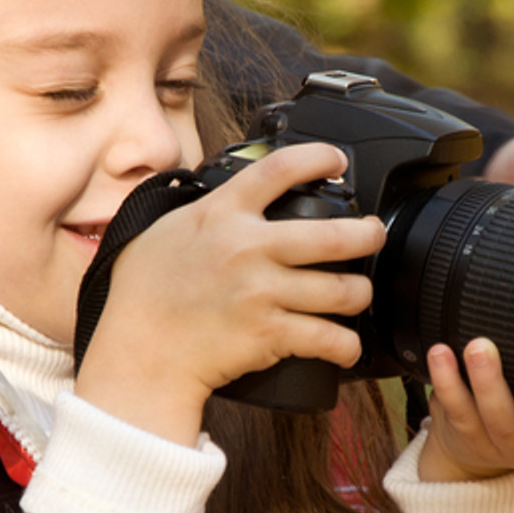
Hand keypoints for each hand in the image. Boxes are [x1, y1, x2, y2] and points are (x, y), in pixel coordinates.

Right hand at [74, 143, 386, 444]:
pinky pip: (329, 339)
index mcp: (222, 214)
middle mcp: (248, 248)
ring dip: (360, 294)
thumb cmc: (142, 297)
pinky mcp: (270, 335)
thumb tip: (219, 196)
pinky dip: (346, 346)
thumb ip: (200, 212)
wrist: (139, 355)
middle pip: (334, 235)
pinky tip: (347, 347)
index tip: (336, 159)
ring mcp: (262, 293)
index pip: (279, 169)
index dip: (318, 157)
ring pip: (343, 290)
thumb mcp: (163, 232)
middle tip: (374, 235)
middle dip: (368, 235)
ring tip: (359, 294)